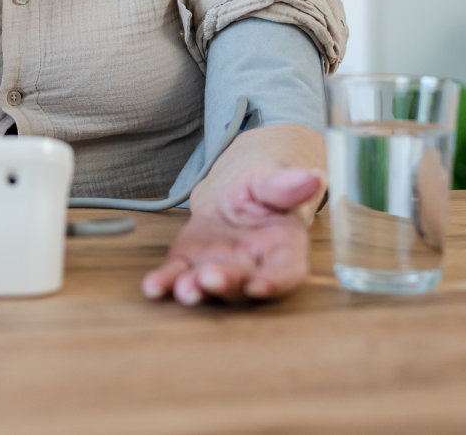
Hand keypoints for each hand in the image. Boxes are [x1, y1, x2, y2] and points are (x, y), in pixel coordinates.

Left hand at [141, 166, 323, 305]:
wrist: (235, 190)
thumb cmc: (262, 187)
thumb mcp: (273, 178)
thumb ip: (287, 183)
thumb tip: (313, 176)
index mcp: (282, 247)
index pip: (286, 270)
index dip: (275, 281)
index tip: (260, 285)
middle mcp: (252, 266)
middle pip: (243, 282)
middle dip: (226, 284)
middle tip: (209, 279)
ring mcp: (220, 268)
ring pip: (209, 284)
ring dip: (195, 290)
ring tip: (182, 289)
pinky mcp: (190, 264)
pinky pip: (177, 275)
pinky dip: (165, 283)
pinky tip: (152, 287)